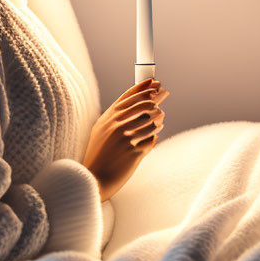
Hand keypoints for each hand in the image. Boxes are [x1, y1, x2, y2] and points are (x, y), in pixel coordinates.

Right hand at [82, 77, 169, 201]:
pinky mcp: (134, 152)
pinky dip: (153, 136)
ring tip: (161, 117)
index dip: (143, 87)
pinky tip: (153, 136)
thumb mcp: (102, 130)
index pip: (128, 96)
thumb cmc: (99, 154)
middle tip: (165, 92)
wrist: (94, 178)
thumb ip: (116, 117)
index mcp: (108, 117)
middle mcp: (116, 125)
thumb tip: (137, 106)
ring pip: (151, 120)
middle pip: (143, 104)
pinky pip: (151, 139)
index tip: (154, 82)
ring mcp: (125, 138)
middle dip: (156, 96)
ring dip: (159, 117)